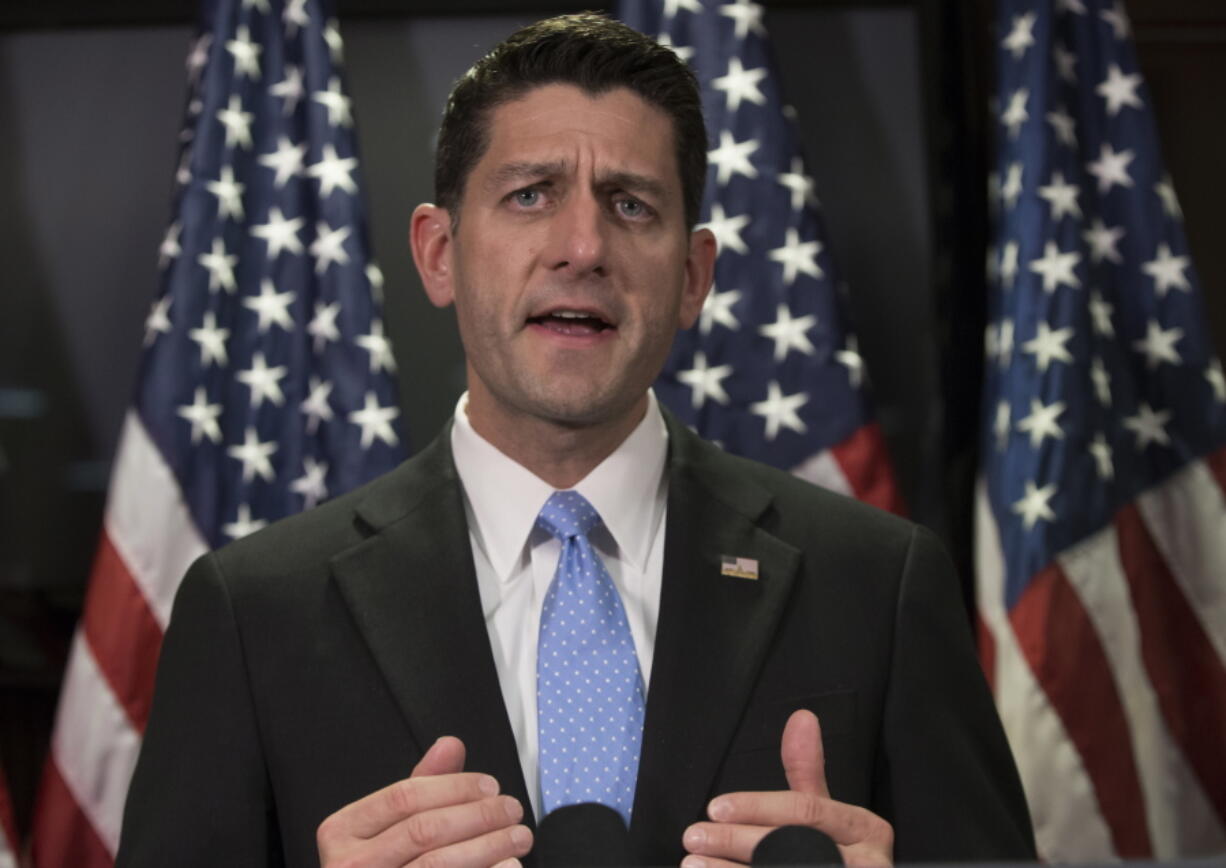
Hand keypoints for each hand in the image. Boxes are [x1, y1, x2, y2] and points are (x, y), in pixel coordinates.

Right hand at [316, 736, 533, 867]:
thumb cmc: (379, 865)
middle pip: (424, 829)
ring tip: (517, 836)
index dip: (454, 786)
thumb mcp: (386, 825)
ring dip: (488, 846)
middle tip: (511, 809)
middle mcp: (348, 865)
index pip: (404, 796)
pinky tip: (507, 865)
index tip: (490, 785)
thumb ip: (420, 786)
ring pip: (437, 863)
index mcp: (341, 831)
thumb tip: (449, 745)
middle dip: (478, 815)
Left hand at [681, 710, 892, 867]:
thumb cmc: (841, 853)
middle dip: (735, 841)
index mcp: (866, 828)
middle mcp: (868, 862)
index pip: (804, 811)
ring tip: (694, 862)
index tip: (715, 808)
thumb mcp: (828, 812)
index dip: (757, 808)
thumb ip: (808, 770)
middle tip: (695, 836)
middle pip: (790, 846)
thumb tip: (802, 717)